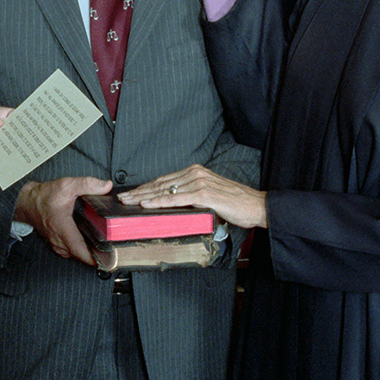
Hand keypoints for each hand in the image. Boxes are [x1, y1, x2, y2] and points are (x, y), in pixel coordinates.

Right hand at [14, 176, 112, 265]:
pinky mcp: (58, 245)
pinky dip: (82, 248)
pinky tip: (90, 239)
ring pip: (78, 255)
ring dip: (90, 251)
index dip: (98, 257)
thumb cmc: (44, 197)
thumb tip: (106, 186)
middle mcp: (60, 241)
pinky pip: (73, 252)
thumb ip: (88, 184)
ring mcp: (58, 245)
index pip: (82, 252)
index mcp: (63, 229)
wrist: (28, 203)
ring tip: (104, 242)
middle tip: (114, 246)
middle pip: (84, 255)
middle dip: (99, 253)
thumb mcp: (67, 186)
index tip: (111, 258)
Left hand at [116, 164, 267, 229]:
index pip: (164, 180)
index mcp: (195, 172)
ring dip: (145, 197)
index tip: (131, 193)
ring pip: (165, 190)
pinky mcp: (204, 194)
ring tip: (129, 202)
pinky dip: (160, 202)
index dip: (146, 187)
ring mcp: (199, 183)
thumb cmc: (235, 204)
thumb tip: (173, 206)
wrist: (256, 206)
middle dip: (140, 191)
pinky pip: (177, 199)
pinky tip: (147, 204)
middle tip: (123, 198)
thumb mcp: (208, 198)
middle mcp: (195, 174)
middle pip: (161, 183)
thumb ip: (191, 198)